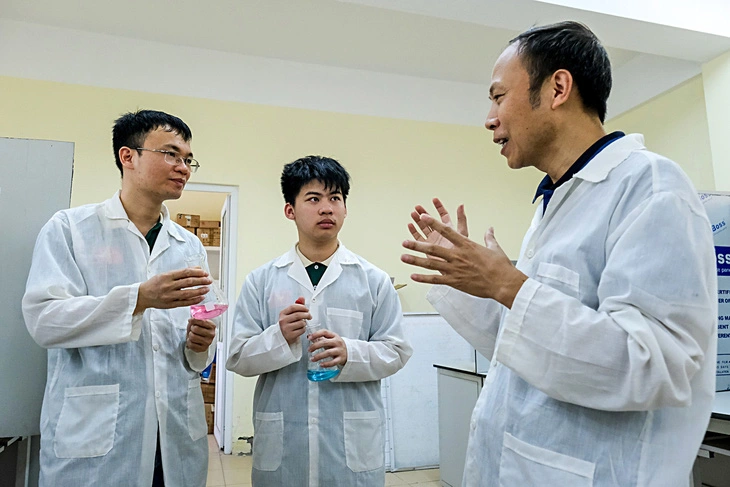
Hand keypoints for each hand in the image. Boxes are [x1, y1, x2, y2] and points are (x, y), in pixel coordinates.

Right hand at [135, 268, 211, 313]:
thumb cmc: (155, 283)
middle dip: (201, 281)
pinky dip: (194, 300)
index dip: (197, 272)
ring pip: (188, 293)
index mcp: (167, 276)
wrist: (142, 296)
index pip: (185, 272)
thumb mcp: (166, 274)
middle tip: (209, 280)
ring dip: (199, 291)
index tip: (205, 273)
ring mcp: (169, 296)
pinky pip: (185, 303)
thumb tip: (197, 268)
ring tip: (207, 289)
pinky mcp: (170, 304)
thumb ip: (181, 272)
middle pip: (188, 282)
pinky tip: (201, 297)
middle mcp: (168, 286)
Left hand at [186, 319, 215, 351]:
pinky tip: (192, 341)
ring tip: (192, 335)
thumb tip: (191, 319)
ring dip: (190, 335)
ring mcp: (208, 342)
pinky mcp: (203, 349)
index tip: (192, 320)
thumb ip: (195, 318)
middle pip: (196, 329)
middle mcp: (212, 334)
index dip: (194, 320)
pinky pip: (191, 344)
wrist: (199, 339)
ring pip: (192, 337)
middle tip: (193, 330)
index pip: (202, 321)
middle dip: (192, 328)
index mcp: (212, 326)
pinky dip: (189, 342)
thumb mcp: (198, 322)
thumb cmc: (199, 330)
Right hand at [279, 297, 310, 344]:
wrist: (283, 337)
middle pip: (298, 315)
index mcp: (282, 313)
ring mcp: (286, 328)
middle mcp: (283, 320)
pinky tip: (301, 329)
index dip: (302, 307)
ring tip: (303, 323)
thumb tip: (301, 297)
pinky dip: (304, 329)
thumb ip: (297, 306)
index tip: (307, 309)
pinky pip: (301, 330)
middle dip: (307, 315)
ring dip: (305, 323)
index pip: (293, 307)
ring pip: (301, 323)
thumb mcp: (291, 314)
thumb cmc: (288, 324)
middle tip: (310, 316)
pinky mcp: (290, 335)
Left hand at [307, 329, 346, 367]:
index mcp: (334, 336)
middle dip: (315, 346)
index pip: (324, 332)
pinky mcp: (341, 359)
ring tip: (312, 359)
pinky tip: (320, 365)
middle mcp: (337, 342)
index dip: (316, 334)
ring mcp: (339, 350)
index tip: (309, 338)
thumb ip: (320, 338)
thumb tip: (308, 336)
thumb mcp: (330, 339)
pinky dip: (326, 364)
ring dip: (318, 356)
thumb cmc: (336, 345)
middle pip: (325, 342)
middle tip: (309, 350)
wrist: (349, 351)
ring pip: (328, 353)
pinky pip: (333, 362)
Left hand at [401, 214, 526, 307]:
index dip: (434, 223)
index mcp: (466, 245)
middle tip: (404, 242)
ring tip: (403, 257)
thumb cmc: (500, 266)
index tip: (423, 217)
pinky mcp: (455, 281)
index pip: (447, 231)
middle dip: (417, 245)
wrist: (503, 283)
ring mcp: (455, 269)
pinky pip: (436, 280)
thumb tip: (490, 229)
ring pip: (431, 264)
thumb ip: (489, 237)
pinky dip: (424, 278)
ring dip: (416, 260)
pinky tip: (413, 276)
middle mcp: (458, 256)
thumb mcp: (494, 248)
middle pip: (433, 248)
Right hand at [407, 198, 468, 255]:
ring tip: (412, 214)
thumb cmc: (463, 253)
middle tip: (418, 207)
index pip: (443, 215)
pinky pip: (418, 238)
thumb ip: (461, 219)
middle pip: (431, 220)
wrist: (457, 268)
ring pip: (423, 228)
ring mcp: (433, 241)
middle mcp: (440, 234)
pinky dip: (414, 231)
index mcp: (449, 229)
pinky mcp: (427, 248)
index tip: (434, 199)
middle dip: (424, 212)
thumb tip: (461, 205)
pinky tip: (410, 225)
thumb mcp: (462, 233)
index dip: (439, 207)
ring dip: (417, 220)